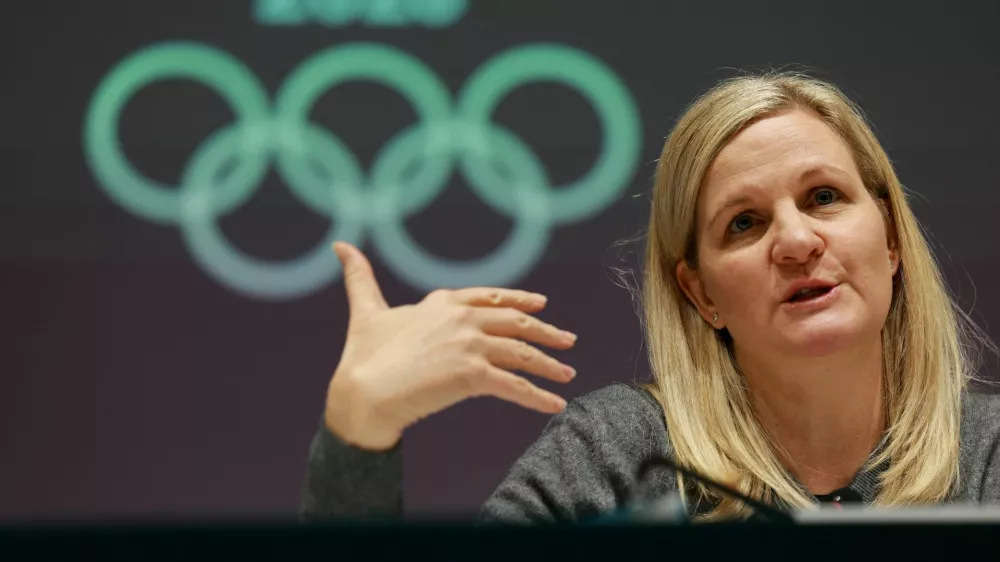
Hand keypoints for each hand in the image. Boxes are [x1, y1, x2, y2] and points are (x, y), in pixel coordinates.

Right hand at [324, 242, 577, 450]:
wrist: (362, 393)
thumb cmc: (362, 356)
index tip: (541, 304)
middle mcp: (461, 318)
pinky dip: (539, 396)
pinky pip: (515, 386)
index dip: (519, 300)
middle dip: (545, 332)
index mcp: (442, 301)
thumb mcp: (366, 311)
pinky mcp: (473, 373)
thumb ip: (360, 278)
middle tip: (567, 341)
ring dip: (548, 366)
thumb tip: (341, 246)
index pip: (491, 297)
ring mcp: (469, 344)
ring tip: (567, 376)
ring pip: (522, 354)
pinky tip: (555, 405)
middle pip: (515, 322)